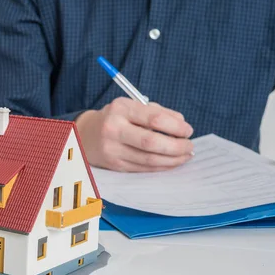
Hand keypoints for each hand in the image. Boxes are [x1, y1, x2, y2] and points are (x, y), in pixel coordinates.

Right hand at [76, 97, 194, 171]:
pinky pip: (143, 168)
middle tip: (189, 146)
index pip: (154, 119)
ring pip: (149, 159)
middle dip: (177, 146)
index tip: (188, 130)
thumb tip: (182, 125)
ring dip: (173, 160)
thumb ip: (158, 112)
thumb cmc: (115, 118)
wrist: (85, 134)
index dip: (176, 127)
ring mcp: (112, 149)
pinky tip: (171, 162)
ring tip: (184, 155)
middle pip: (152, 142)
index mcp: (121, 109)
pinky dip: (161, 166)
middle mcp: (114, 129)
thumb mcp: (131, 106)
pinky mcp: (114, 165)